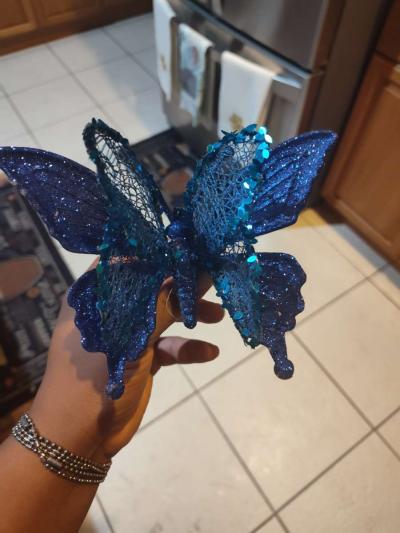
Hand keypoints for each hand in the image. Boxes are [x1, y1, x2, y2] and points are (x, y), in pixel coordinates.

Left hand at [29, 270, 222, 462]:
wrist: (78, 439)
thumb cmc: (96, 377)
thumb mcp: (130, 336)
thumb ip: (164, 303)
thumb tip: (196, 270)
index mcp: (94, 295)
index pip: (127, 259)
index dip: (158, 251)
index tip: (190, 245)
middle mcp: (110, 310)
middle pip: (150, 286)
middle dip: (181, 284)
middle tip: (212, 278)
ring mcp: (125, 335)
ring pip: (161, 314)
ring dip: (189, 314)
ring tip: (218, 315)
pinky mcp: (139, 358)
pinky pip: (165, 346)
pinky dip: (185, 347)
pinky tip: (209, 352)